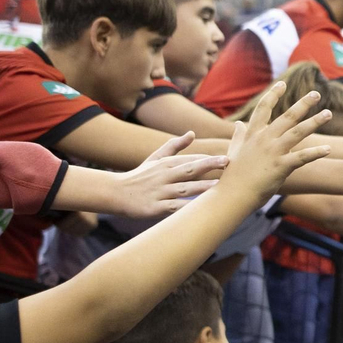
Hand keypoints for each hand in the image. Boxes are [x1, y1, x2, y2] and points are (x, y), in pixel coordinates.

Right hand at [110, 132, 228, 218]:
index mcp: (165, 164)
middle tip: (227, 162)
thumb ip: (174, 146)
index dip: (209, 159)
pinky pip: (173, 207)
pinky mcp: (155, 207)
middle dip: (208, 165)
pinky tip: (198, 209)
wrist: (115, 193)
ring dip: (201, 187)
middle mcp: (163, 176)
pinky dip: (185, 208)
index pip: (190, 160)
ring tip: (218, 185)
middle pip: (189, 169)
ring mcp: (159, 191)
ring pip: (183, 188)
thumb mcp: (155, 158)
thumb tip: (192, 133)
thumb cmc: (140, 176)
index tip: (228, 158)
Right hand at [220, 82, 332, 200]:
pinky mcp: (281, 166)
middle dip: (303, 104)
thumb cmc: (233, 175)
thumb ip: (238, 136)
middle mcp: (265, 139)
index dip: (273, 94)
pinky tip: (328, 148)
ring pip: (298, 132)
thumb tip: (239, 124)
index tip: (283, 83)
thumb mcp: (234, 151)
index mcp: (253, 134)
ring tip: (328, 113)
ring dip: (315, 122)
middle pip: (287, 116)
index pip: (264, 108)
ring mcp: (273, 152)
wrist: (232, 195)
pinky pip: (303, 157)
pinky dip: (316, 152)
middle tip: (316, 93)